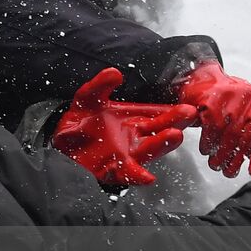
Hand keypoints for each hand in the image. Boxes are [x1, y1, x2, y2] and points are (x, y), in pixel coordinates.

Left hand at [51, 67, 195, 185]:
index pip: (158, 114)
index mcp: (133, 120)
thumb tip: (115, 72)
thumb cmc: (80, 120)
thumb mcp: (88, 98)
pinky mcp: (112, 170)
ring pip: (147, 150)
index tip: (189, 105)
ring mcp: (125, 155)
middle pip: (158, 130)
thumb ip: (100, 86)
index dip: (173, 111)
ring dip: (161, 144)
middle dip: (174, 122)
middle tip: (189, 113)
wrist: (60, 143)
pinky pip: (127, 174)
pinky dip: (137, 176)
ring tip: (175, 135)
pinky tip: (148, 177)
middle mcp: (135, 138)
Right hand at [175, 61, 250, 177]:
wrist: (204, 78)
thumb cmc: (227, 101)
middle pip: (246, 137)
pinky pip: (212, 127)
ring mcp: (233, 96)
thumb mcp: (247, 114)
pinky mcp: (213, 98)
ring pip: (229, 134)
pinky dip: (208, 142)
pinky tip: (206, 149)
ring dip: (220, 154)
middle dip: (235, 159)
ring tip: (216, 163)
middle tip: (227, 171)